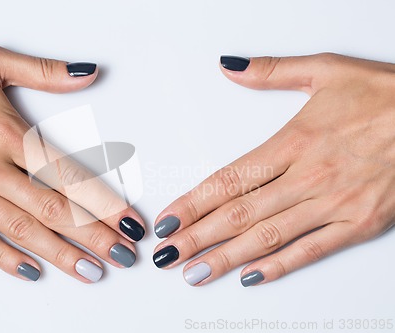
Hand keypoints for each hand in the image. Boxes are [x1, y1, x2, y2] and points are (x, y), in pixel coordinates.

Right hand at [0, 36, 144, 282]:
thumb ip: (46, 72)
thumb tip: (88, 73)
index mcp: (7, 132)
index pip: (69, 176)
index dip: (104, 203)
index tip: (128, 221)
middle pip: (53, 209)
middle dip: (94, 236)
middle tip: (124, 255)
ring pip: (21, 229)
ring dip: (61, 253)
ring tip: (93, 271)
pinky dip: (4, 257)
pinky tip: (31, 270)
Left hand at [152, 53, 394, 286]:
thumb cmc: (386, 95)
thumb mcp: (326, 70)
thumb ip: (272, 72)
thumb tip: (231, 68)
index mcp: (294, 142)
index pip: (229, 179)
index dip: (194, 204)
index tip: (169, 220)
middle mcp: (309, 177)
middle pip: (239, 213)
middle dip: (198, 238)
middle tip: (167, 255)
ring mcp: (334, 203)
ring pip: (269, 237)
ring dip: (227, 258)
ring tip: (195, 272)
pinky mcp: (360, 223)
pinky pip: (313, 250)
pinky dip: (280, 266)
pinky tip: (253, 277)